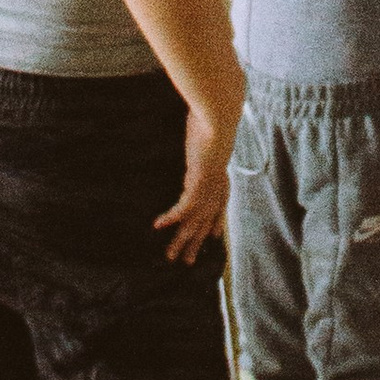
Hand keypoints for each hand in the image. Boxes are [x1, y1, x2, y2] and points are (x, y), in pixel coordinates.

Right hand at [155, 103, 236, 262]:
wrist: (218, 117)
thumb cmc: (213, 120)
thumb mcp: (209, 136)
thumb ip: (204, 144)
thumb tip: (200, 139)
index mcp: (221, 178)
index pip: (220, 208)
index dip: (216, 224)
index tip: (213, 237)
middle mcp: (217, 189)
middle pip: (205, 223)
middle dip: (195, 243)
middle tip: (186, 262)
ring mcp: (208, 189)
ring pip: (193, 222)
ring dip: (180, 240)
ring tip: (169, 256)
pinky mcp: (198, 185)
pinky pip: (183, 208)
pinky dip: (170, 218)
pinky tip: (158, 225)